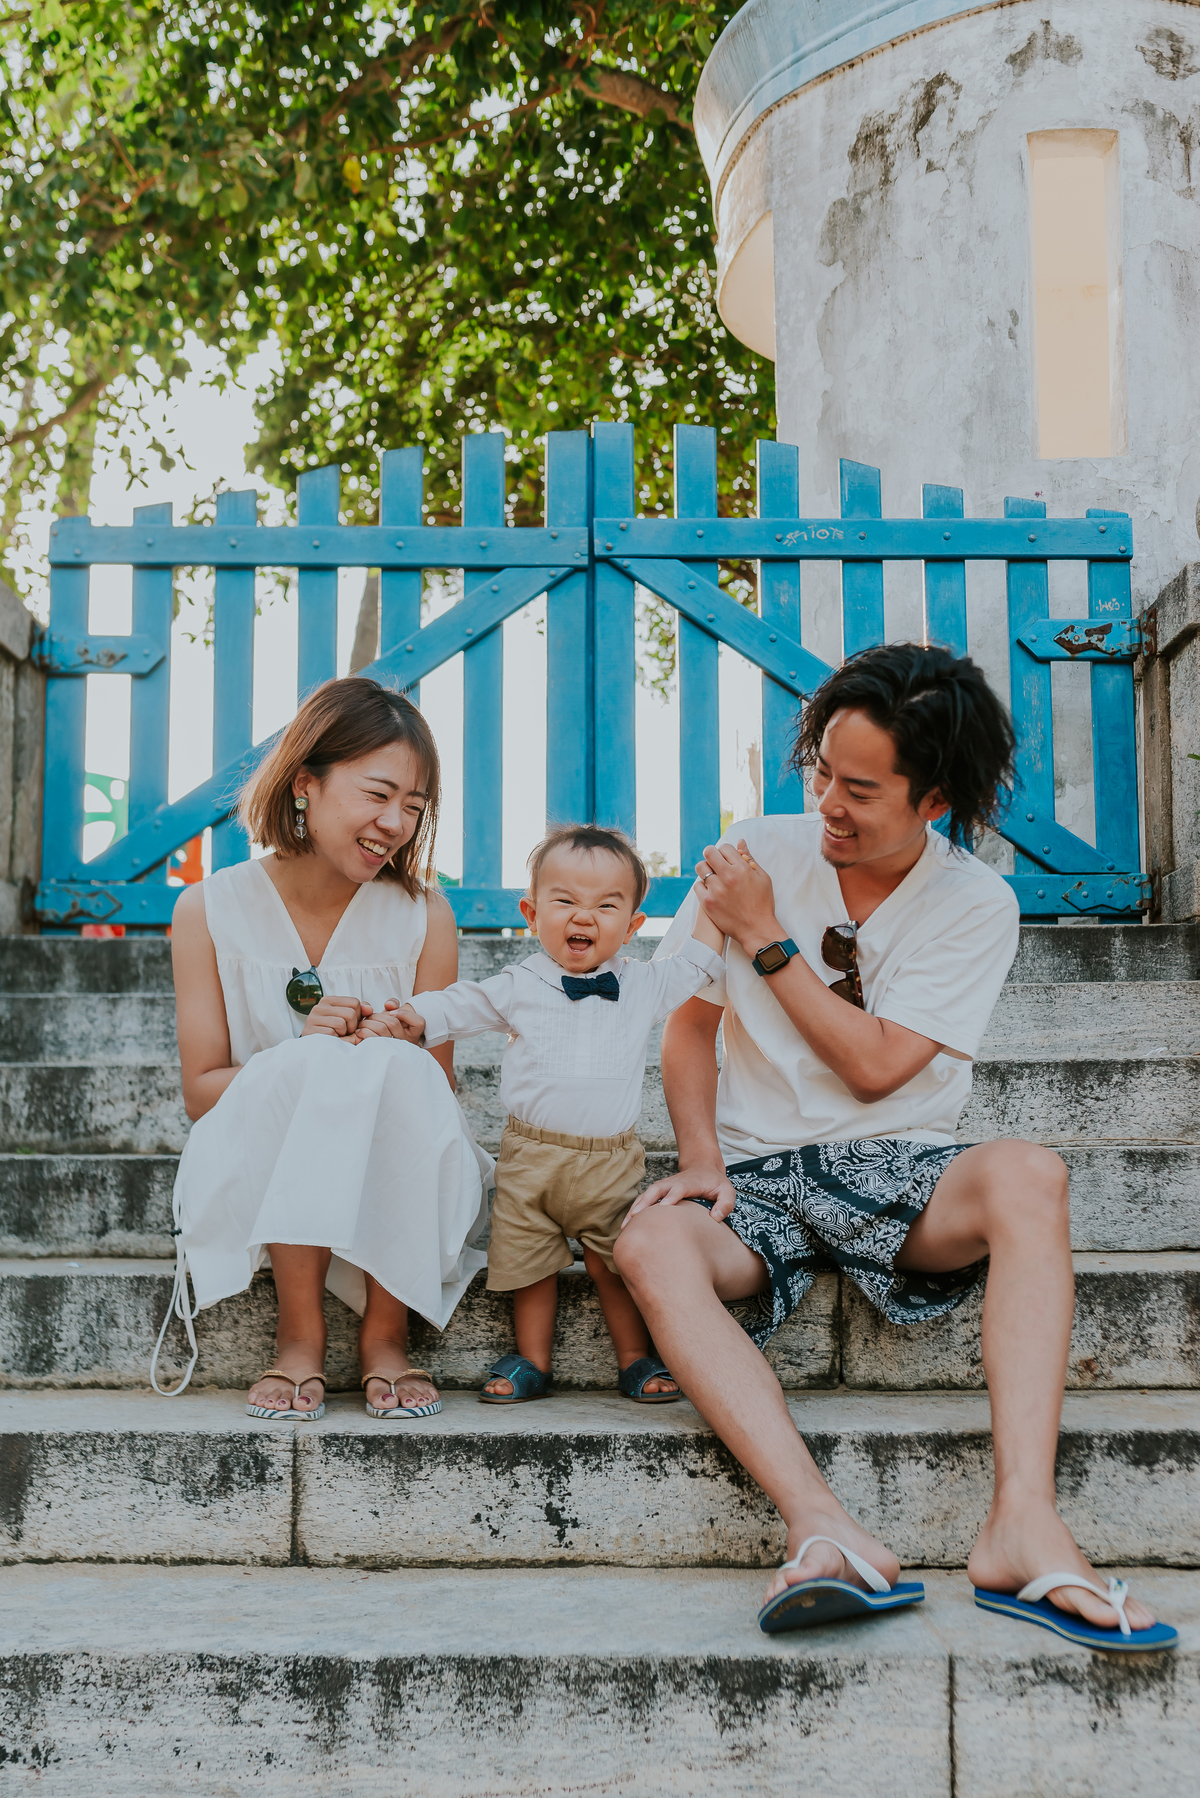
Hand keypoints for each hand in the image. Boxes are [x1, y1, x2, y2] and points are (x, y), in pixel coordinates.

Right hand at [301, 994, 368, 1038]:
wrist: (317, 1051)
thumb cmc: (336, 1034)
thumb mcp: (350, 1020)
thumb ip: (360, 1011)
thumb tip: (369, 1009)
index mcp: (329, 1001)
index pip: (355, 1002)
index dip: (358, 1016)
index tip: (350, 1024)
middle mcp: (319, 1007)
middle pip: (350, 1013)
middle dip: (351, 1027)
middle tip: (343, 1033)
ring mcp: (312, 1018)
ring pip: (341, 1023)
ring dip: (343, 1034)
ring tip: (337, 1036)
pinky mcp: (310, 1031)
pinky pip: (332, 1033)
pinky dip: (335, 1040)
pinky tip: (330, 1040)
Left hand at [354, 999, 424, 1043]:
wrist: (377, 1039)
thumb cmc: (389, 1024)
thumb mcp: (395, 1012)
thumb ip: (393, 1003)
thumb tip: (388, 1005)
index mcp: (412, 1033)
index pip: (418, 1023)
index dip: (405, 1014)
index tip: (392, 1012)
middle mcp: (404, 1042)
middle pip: (393, 1023)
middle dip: (379, 1015)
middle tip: (370, 1016)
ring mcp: (393, 1048)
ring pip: (382, 1030)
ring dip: (369, 1022)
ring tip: (363, 1023)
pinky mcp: (379, 1052)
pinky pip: (372, 1040)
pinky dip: (364, 1032)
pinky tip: (360, 1031)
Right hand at [623, 1162, 737, 1224]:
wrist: (703, 1168)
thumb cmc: (715, 1183)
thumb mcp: (728, 1191)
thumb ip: (726, 1204)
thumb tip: (714, 1218)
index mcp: (689, 1183)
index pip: (678, 1188)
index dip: (671, 1196)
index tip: (663, 1207)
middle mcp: (673, 1183)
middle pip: (656, 1190)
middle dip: (645, 1202)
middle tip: (634, 1218)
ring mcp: (664, 1187)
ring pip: (646, 1195)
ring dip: (635, 1208)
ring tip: (625, 1227)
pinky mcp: (659, 1193)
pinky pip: (644, 1200)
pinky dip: (634, 1210)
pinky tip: (627, 1226)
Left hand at [695, 839, 779, 952]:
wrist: (757, 930)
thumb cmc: (763, 903)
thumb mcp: (762, 878)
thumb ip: (750, 859)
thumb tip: (740, 842)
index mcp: (742, 869)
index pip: (725, 848)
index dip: (726, 852)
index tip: (727, 859)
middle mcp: (728, 877)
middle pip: (709, 853)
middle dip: (712, 855)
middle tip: (715, 862)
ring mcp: (716, 890)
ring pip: (700, 868)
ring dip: (705, 869)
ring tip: (712, 876)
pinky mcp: (708, 903)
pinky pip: (697, 886)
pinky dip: (703, 886)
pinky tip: (711, 890)